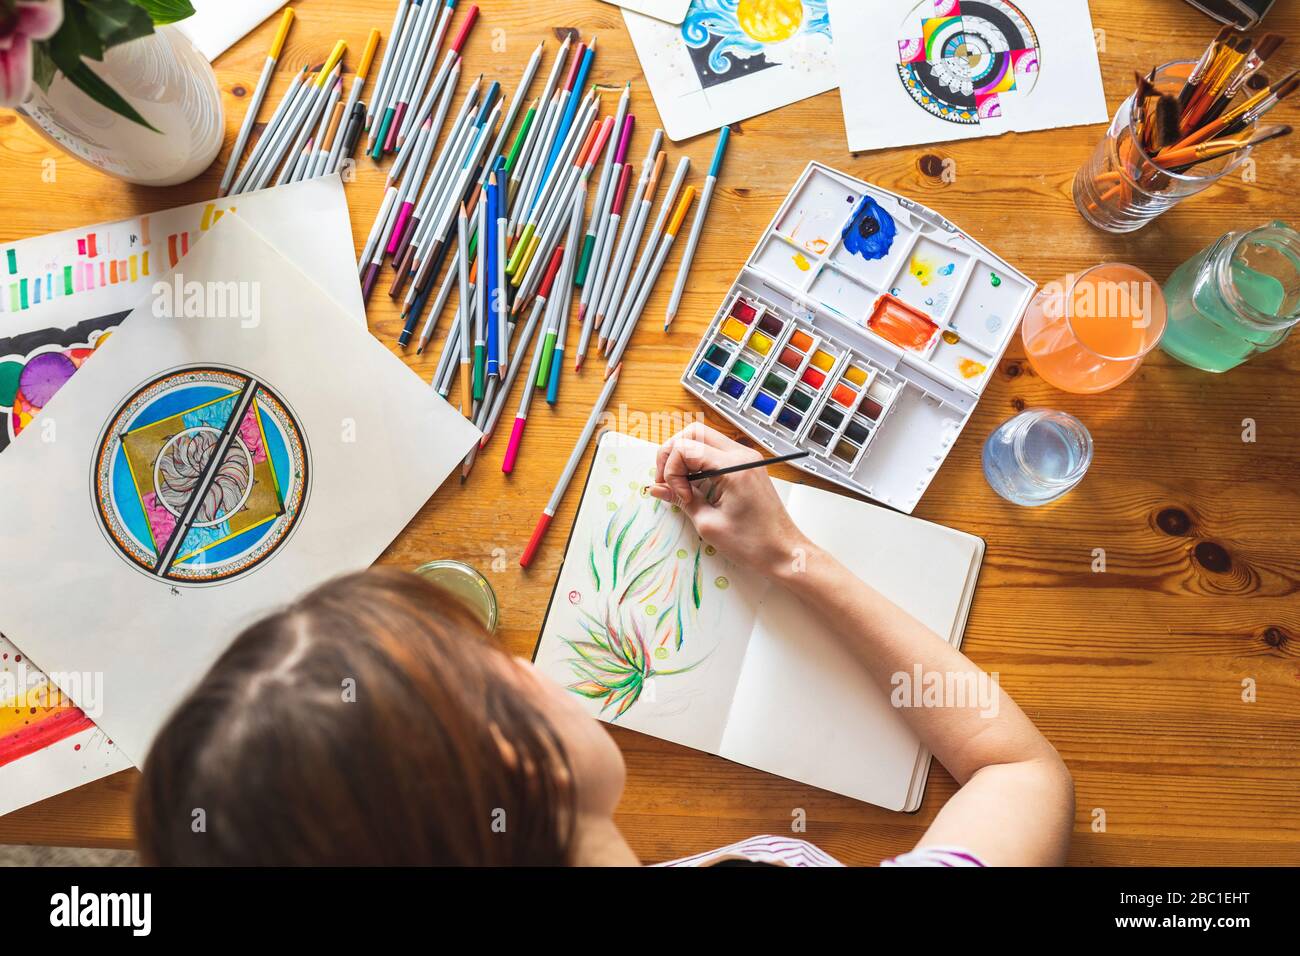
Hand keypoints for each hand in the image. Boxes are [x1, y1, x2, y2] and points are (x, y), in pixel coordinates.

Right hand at [648, 423, 807, 577]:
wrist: (784, 552)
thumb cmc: (753, 544)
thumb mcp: (708, 524)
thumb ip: (681, 500)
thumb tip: (658, 489)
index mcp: (733, 468)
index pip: (686, 448)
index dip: (672, 471)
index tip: (678, 495)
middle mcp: (742, 456)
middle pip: (694, 432)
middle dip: (672, 454)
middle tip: (665, 482)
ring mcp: (747, 459)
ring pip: (703, 439)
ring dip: (684, 458)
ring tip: (679, 486)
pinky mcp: (747, 467)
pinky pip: (716, 453)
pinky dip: (698, 463)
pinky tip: (693, 486)